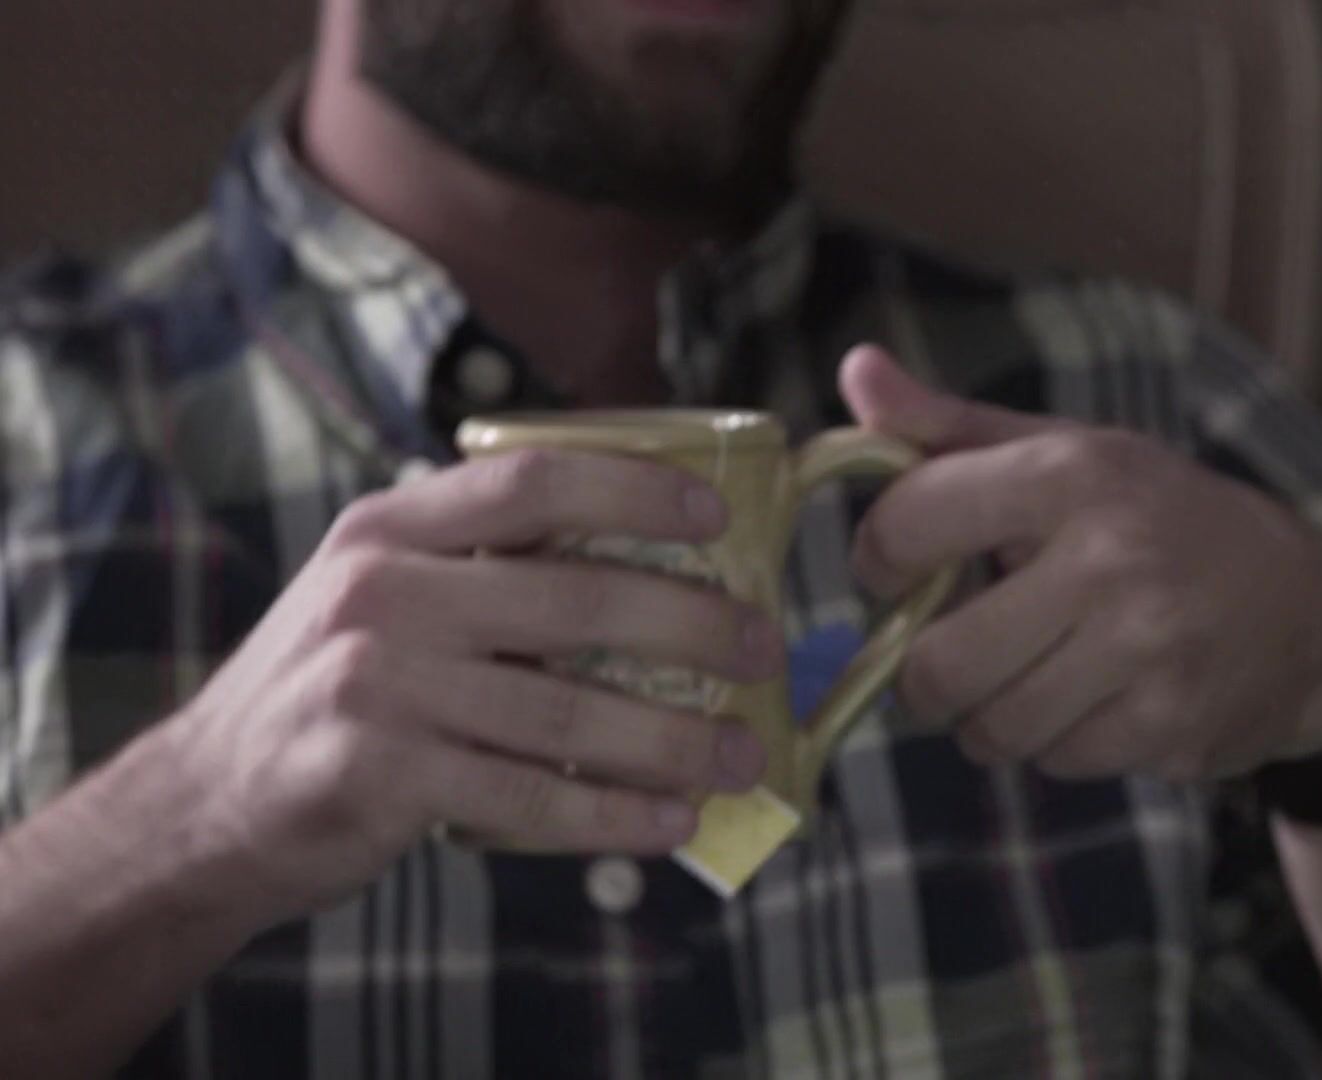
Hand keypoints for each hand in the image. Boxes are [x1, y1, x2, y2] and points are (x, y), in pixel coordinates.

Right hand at [148, 449, 778, 920]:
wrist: (209, 800)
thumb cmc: (335, 688)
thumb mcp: (385, 594)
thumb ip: (485, 568)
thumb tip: (657, 573)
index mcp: (390, 529)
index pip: (531, 482)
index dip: (634, 490)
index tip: (716, 517)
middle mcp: (380, 593)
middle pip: (575, 600)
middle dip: (693, 627)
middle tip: (763, 649)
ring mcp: (376, 685)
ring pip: (568, 713)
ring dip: (674, 740)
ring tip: (742, 755)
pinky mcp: (380, 776)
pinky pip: (530, 796)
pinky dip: (613, 814)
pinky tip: (671, 820)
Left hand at [842, 346, 1321, 782]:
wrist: (1312, 609)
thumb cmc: (1165, 519)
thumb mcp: (1070, 454)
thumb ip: (953, 427)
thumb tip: (855, 373)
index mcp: (1070, 473)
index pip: (908, 522)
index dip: (880, 561)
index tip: (900, 573)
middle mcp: (1108, 558)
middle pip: (937, 664)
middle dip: (926, 674)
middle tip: (953, 656)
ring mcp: (1144, 650)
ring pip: (991, 727)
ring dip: (990, 717)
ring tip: (1028, 679)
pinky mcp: (1169, 727)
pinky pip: (1054, 763)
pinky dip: (1055, 744)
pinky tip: (1092, 703)